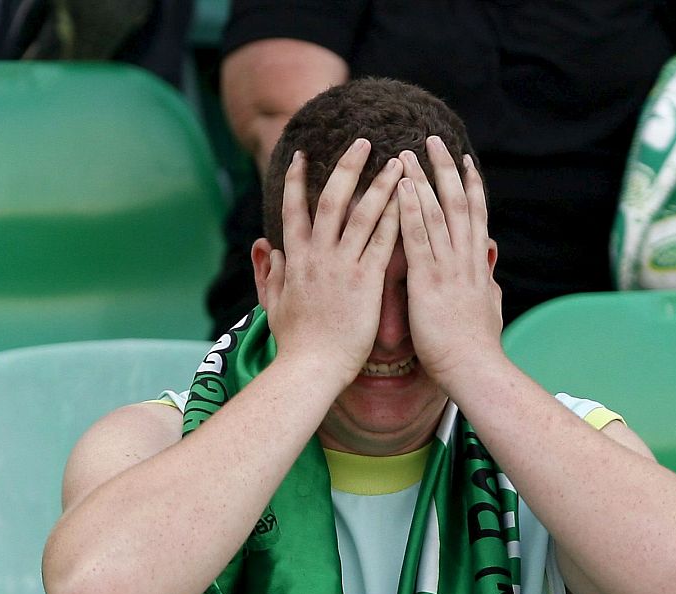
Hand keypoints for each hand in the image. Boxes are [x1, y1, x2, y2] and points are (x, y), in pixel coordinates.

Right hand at [262, 139, 402, 383]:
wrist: (311, 369)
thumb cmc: (294, 343)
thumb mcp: (274, 305)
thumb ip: (271, 273)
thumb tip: (265, 247)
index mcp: (295, 261)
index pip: (293, 210)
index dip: (296, 181)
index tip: (303, 157)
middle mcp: (318, 257)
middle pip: (331, 200)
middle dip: (347, 167)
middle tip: (363, 142)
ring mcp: (343, 267)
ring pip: (363, 214)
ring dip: (381, 184)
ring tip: (399, 160)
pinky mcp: (366, 282)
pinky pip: (384, 242)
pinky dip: (396, 217)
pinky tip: (410, 199)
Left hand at [395, 138, 504, 385]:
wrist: (476, 370)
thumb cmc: (477, 349)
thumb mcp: (488, 308)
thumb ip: (487, 283)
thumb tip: (490, 267)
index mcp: (477, 265)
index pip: (475, 216)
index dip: (470, 186)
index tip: (464, 160)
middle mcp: (466, 259)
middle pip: (458, 203)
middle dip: (445, 169)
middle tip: (433, 139)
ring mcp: (449, 268)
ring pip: (438, 213)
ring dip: (423, 180)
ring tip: (407, 153)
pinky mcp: (429, 282)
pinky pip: (418, 239)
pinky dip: (411, 211)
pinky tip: (402, 189)